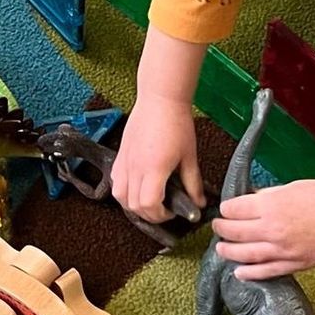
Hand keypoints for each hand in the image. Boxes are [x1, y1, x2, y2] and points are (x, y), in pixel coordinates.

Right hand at [112, 95, 205, 223]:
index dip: (160, 215)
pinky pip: (116, 181)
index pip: (149, 204)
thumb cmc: (176, 122)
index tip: (171, 212)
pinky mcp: (120, 155)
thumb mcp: (189, 156)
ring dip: (133, 205)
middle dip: (149, 214)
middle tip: (163, 210)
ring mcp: (125, 161)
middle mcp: (135, 167)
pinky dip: (124, 191)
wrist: (160, 99)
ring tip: (149, 201)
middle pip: (133, 205)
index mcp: (154, 168)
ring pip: (120, 196)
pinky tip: (137, 187)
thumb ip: (193, 183)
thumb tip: (199, 202)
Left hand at [214, 177, 314, 278]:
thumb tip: (251, 199)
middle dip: (222, 229)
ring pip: (244, 255)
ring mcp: (282, 249)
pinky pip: (265, 272)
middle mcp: (272, 228)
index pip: (234, 209)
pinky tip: (239, 272)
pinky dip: (249, 273)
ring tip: (221, 250)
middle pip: (234, 232)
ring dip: (228, 252)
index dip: (226, 209)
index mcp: (270, 205)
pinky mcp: (293, 264)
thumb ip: (268, 195)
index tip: (226, 210)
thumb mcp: (291, 187)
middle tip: (218, 228)